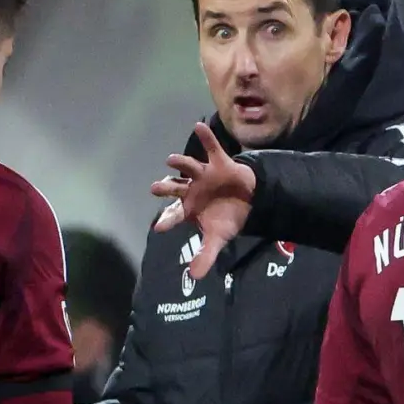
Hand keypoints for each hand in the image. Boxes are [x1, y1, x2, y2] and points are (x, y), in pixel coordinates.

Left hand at [150, 121, 255, 279]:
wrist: (249, 201)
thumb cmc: (227, 218)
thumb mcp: (217, 239)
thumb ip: (206, 255)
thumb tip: (195, 277)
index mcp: (188, 208)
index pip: (174, 215)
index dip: (167, 220)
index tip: (158, 226)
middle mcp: (192, 189)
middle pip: (175, 189)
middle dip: (165, 188)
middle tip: (155, 189)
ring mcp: (203, 175)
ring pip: (189, 168)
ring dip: (181, 163)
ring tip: (171, 160)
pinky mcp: (219, 163)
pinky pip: (212, 148)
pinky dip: (206, 138)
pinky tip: (198, 125)